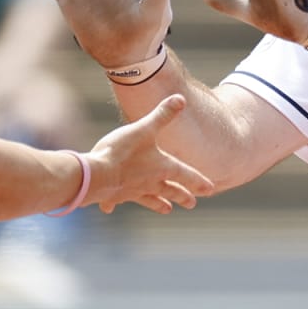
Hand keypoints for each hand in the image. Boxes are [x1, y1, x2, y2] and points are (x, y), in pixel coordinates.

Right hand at [83, 94, 214, 213]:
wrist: (96, 174)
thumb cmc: (122, 152)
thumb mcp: (144, 128)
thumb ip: (162, 115)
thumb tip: (180, 99)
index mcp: (162, 168)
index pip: (186, 175)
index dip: (199, 181)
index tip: (210, 189)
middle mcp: (151, 183)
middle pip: (171, 191)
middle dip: (182, 196)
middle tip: (192, 204)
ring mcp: (133, 191)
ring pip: (151, 200)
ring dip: (159, 204)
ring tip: (166, 210)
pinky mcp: (115, 195)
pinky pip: (117, 201)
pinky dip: (114, 204)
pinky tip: (109, 208)